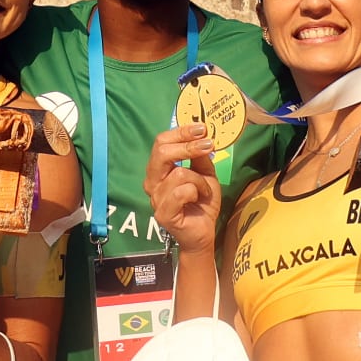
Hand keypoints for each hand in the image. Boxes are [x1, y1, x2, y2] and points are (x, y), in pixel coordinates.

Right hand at [143, 125, 219, 253]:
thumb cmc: (202, 202)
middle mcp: (152, 181)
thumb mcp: (205, 173)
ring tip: (204, 190)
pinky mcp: (162, 213)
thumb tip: (201, 134)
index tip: (201, 128)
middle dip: (187, 146)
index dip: (181, 132)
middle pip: (162, 152)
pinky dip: (196, 192)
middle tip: (208, 144)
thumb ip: (200, 156)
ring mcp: (155, 197)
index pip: (161, 142)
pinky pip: (182, 192)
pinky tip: (198, 199)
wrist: (204, 232)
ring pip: (179, 173)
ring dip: (200, 180)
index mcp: (159, 168)